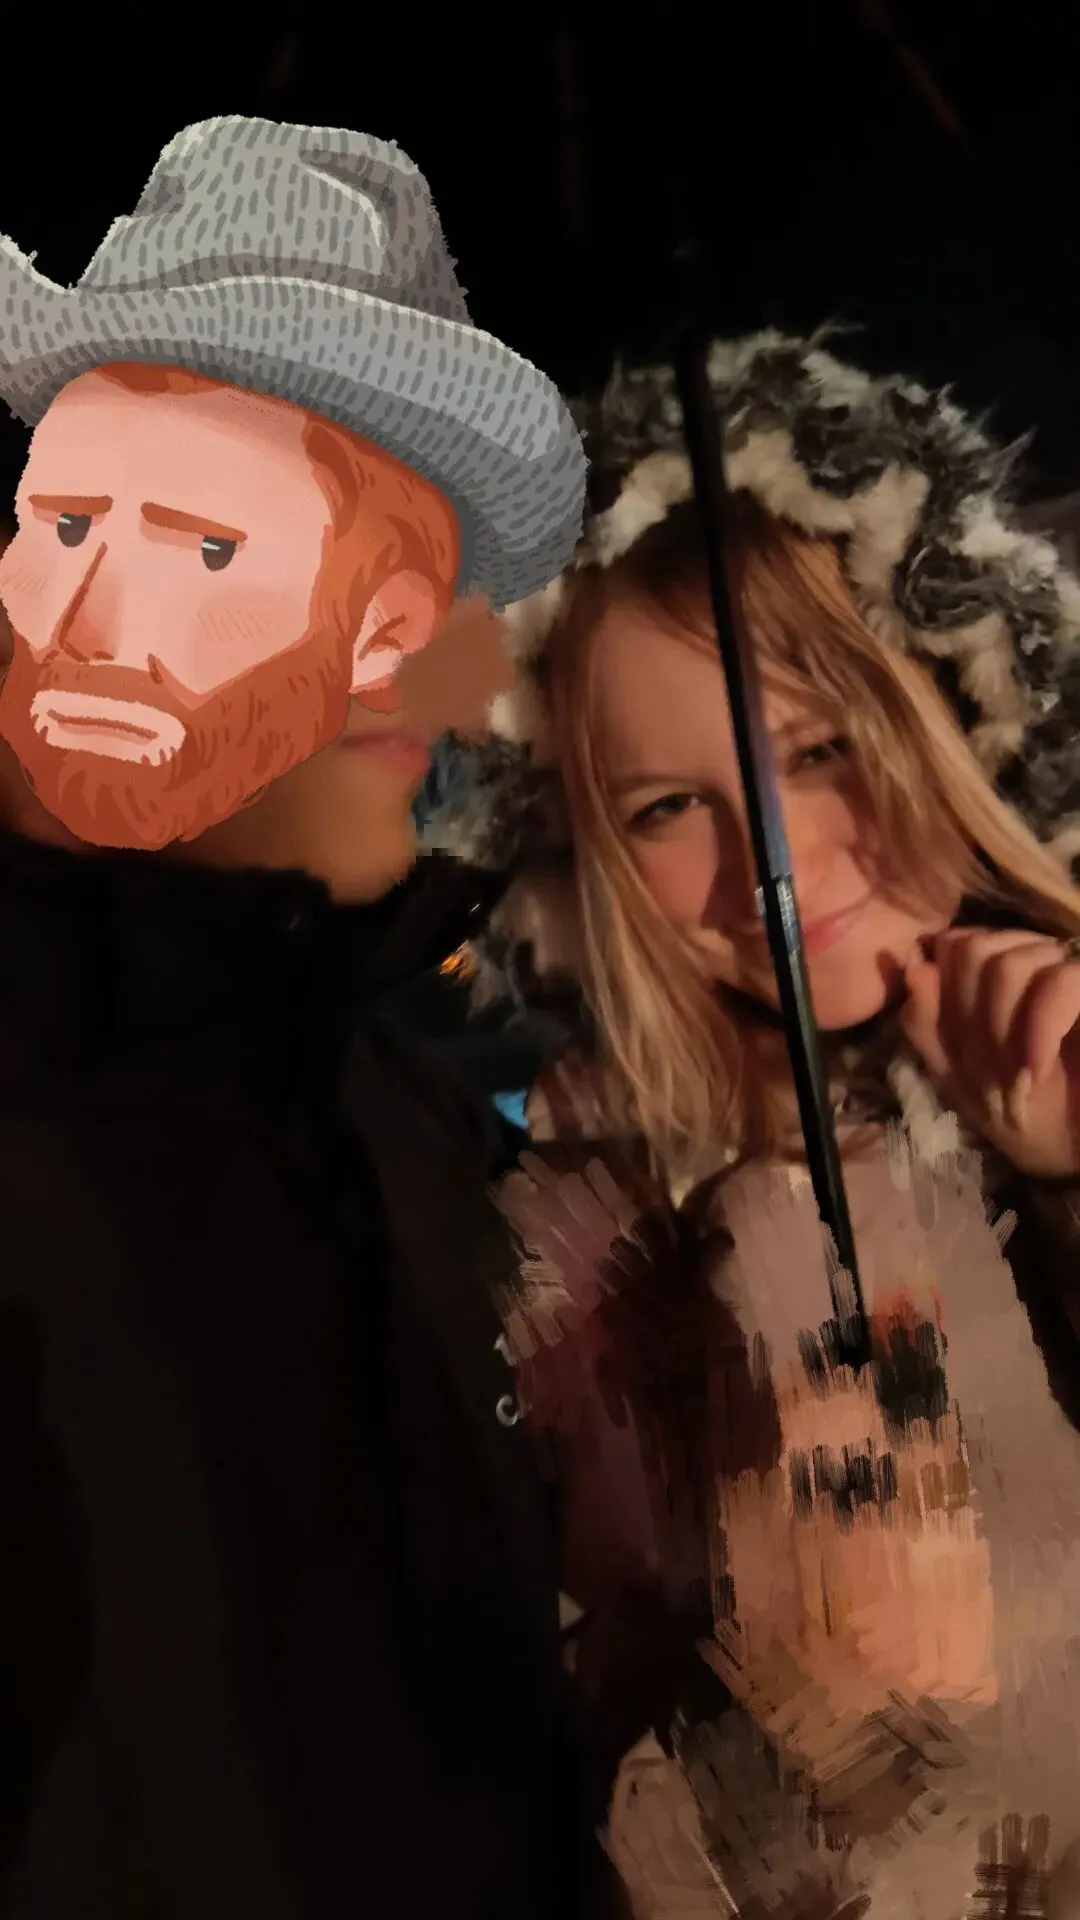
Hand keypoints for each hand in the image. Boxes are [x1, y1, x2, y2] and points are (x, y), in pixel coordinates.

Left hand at [899, 927, 1079, 1178]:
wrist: (1076, 1150)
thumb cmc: (1022, 1112)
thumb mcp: (958, 1073)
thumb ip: (927, 1023)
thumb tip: (916, 968)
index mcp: (996, 974)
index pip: (955, 944)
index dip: (948, 991)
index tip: (960, 1044)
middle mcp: (1035, 958)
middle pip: (977, 948)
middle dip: (972, 1014)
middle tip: (991, 1066)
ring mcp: (1069, 970)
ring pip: (1013, 962)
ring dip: (1002, 1028)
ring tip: (1016, 1076)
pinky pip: (1061, 982)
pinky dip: (1040, 1030)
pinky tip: (1035, 1070)